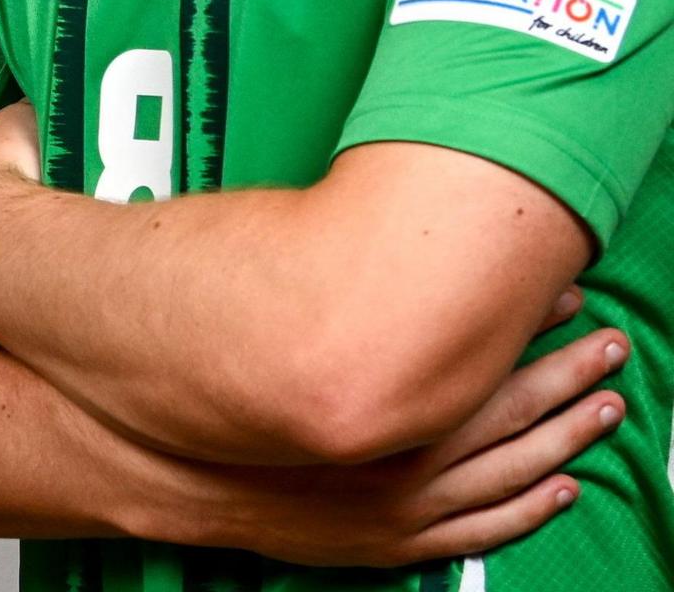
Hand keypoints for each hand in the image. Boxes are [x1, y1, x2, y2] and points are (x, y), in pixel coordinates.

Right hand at [163, 314, 624, 566]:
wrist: (186, 480)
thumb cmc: (237, 407)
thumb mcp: (286, 341)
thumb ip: (338, 306)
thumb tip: (376, 254)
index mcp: (386, 411)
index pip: (484, 363)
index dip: (531, 330)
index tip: (564, 299)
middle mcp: (408, 463)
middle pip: (513, 414)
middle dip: (569, 376)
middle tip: (610, 346)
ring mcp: (407, 510)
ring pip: (514, 474)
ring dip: (567, 439)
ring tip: (606, 407)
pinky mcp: (397, 542)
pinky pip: (485, 529)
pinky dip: (530, 508)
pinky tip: (563, 486)